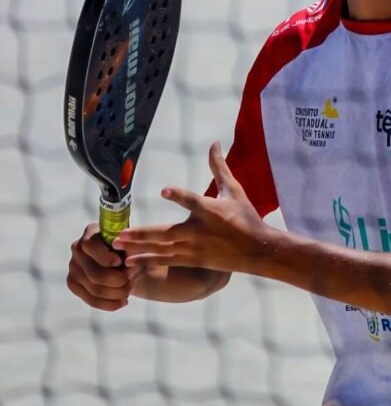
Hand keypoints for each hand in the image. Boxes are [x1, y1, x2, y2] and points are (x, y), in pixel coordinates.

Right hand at [67, 223, 130, 310]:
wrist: (126, 260)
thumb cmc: (130, 248)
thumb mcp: (133, 243)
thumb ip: (129, 248)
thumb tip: (124, 257)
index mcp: (91, 232)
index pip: (91, 246)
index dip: (106, 257)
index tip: (121, 262)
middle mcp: (77, 248)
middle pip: (94, 273)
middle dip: (117, 280)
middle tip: (132, 280)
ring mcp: (73, 267)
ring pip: (94, 289)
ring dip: (117, 292)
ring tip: (130, 288)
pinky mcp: (74, 284)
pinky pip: (91, 300)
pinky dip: (110, 303)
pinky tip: (124, 301)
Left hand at [112, 142, 266, 274]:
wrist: (257, 250)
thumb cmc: (245, 216)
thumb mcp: (233, 190)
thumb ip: (219, 167)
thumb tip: (215, 143)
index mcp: (210, 211)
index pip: (193, 201)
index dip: (179, 195)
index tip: (164, 190)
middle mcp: (199, 231)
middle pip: (167, 233)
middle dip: (143, 234)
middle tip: (120, 233)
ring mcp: (194, 248)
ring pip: (162, 249)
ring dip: (139, 247)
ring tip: (118, 246)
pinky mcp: (193, 260)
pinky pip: (166, 261)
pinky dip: (148, 261)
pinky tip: (130, 262)